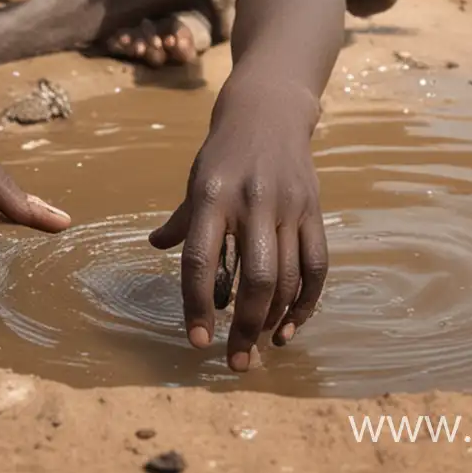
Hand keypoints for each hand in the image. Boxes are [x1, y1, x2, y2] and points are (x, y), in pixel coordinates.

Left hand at [149, 76, 325, 370]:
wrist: (269, 111)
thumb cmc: (225, 150)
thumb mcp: (197, 178)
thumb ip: (181, 219)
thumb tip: (155, 247)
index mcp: (213, 195)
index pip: (202, 259)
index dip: (197, 304)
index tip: (196, 341)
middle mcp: (252, 201)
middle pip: (256, 276)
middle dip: (246, 326)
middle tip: (236, 362)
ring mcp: (289, 206)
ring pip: (288, 276)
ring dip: (274, 318)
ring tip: (260, 344)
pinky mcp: (315, 210)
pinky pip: (316, 266)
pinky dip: (306, 302)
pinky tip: (290, 326)